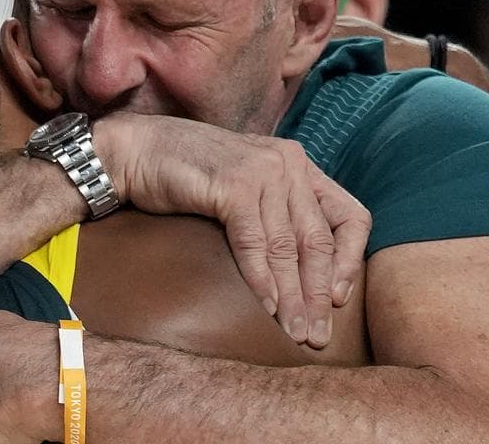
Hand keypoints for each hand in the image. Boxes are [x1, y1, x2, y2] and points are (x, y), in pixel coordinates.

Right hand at [95, 113, 371, 348]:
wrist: (137, 151)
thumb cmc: (189, 175)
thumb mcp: (247, 189)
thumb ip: (277, 214)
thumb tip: (305, 274)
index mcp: (299, 164)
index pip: (350, 216)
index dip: (350, 262)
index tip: (338, 300)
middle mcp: (289, 163)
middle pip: (320, 240)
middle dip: (319, 295)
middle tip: (318, 337)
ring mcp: (263, 171)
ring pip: (288, 247)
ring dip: (294, 297)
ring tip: (295, 333)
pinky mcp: (234, 185)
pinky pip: (255, 243)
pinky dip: (262, 279)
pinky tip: (268, 307)